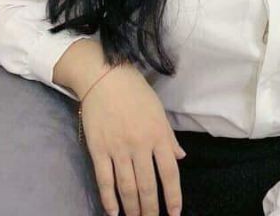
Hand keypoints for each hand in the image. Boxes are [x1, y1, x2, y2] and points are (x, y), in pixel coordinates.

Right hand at [81, 64, 185, 215]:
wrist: (105, 77)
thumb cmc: (136, 92)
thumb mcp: (158, 112)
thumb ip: (169, 138)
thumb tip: (180, 158)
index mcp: (159, 134)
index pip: (170, 172)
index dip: (173, 196)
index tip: (174, 213)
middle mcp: (140, 144)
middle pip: (148, 185)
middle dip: (151, 209)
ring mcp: (118, 148)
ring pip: (127, 187)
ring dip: (132, 208)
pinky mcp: (98, 149)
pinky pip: (104, 180)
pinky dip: (108, 199)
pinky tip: (113, 212)